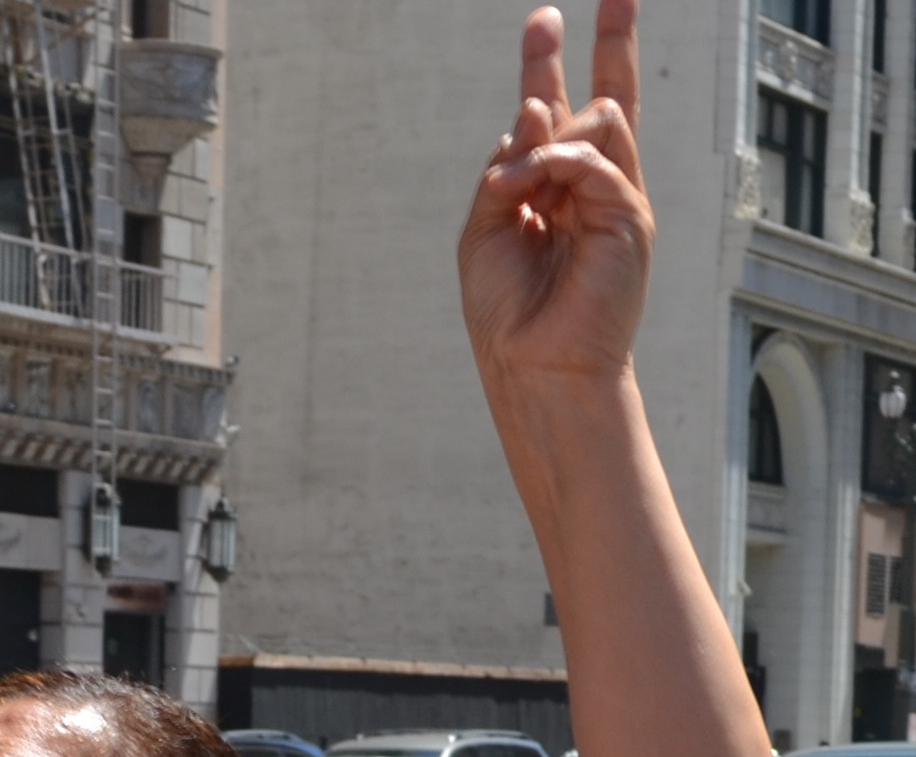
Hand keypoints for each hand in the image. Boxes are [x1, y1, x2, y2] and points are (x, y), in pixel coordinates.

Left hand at [460, 3, 653, 393]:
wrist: (534, 365)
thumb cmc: (507, 312)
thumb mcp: (484, 230)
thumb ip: (505, 168)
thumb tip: (537, 109)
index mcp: (553, 190)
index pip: (560, 115)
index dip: (551, 64)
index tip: (546, 19)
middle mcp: (591, 189)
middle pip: (601, 99)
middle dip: (593, 46)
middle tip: (573, 5)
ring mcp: (615, 198)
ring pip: (601, 116)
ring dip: (546, 137)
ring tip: (513, 188)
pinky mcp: (628, 215)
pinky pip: (592, 160)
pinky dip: (551, 164)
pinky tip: (522, 190)